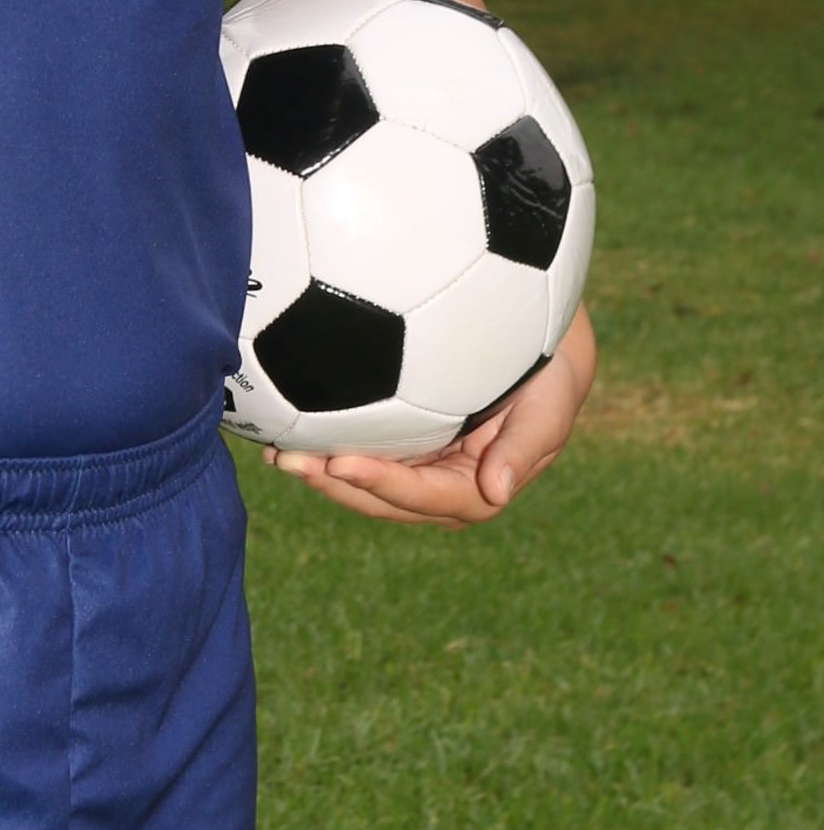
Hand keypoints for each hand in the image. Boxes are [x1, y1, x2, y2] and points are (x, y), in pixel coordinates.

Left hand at [260, 304, 594, 526]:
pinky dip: (325, 444)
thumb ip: (527, 444)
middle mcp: (443, 482)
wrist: (537, 330)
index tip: (339, 462)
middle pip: (384, 499)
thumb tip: (496, 493)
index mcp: (480, 484)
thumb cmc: (549, 360)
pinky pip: (359, 448)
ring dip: (321, 472)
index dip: (383, 484)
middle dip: (336, 485)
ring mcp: (419, 463)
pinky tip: (286, 426)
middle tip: (289, 460)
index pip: (426, 495)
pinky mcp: (400, 439)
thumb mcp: (552, 396)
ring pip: (364, 480)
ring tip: (276, 453)